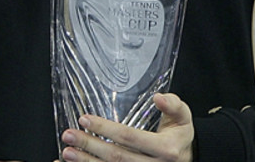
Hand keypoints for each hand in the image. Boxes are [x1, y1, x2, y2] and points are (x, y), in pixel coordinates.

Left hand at [58, 93, 192, 161]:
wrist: (187, 159)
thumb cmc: (179, 136)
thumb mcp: (183, 118)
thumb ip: (173, 106)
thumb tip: (159, 98)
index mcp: (166, 149)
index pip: (130, 138)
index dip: (106, 129)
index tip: (85, 119)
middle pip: (117, 157)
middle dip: (90, 146)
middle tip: (68, 135)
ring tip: (66, 152)